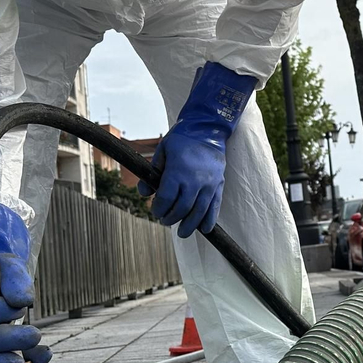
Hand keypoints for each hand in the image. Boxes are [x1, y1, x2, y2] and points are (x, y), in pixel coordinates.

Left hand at [137, 62, 256, 237]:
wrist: (208, 130)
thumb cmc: (181, 139)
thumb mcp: (162, 151)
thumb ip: (153, 173)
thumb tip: (144, 193)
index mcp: (178, 171)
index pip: (166, 199)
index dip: (159, 209)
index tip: (156, 211)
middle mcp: (195, 180)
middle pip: (182, 208)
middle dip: (171, 218)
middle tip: (165, 221)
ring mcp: (209, 184)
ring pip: (199, 212)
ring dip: (189, 225)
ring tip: (182, 233)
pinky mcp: (218, 185)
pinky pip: (215, 207)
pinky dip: (209, 220)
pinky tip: (203, 230)